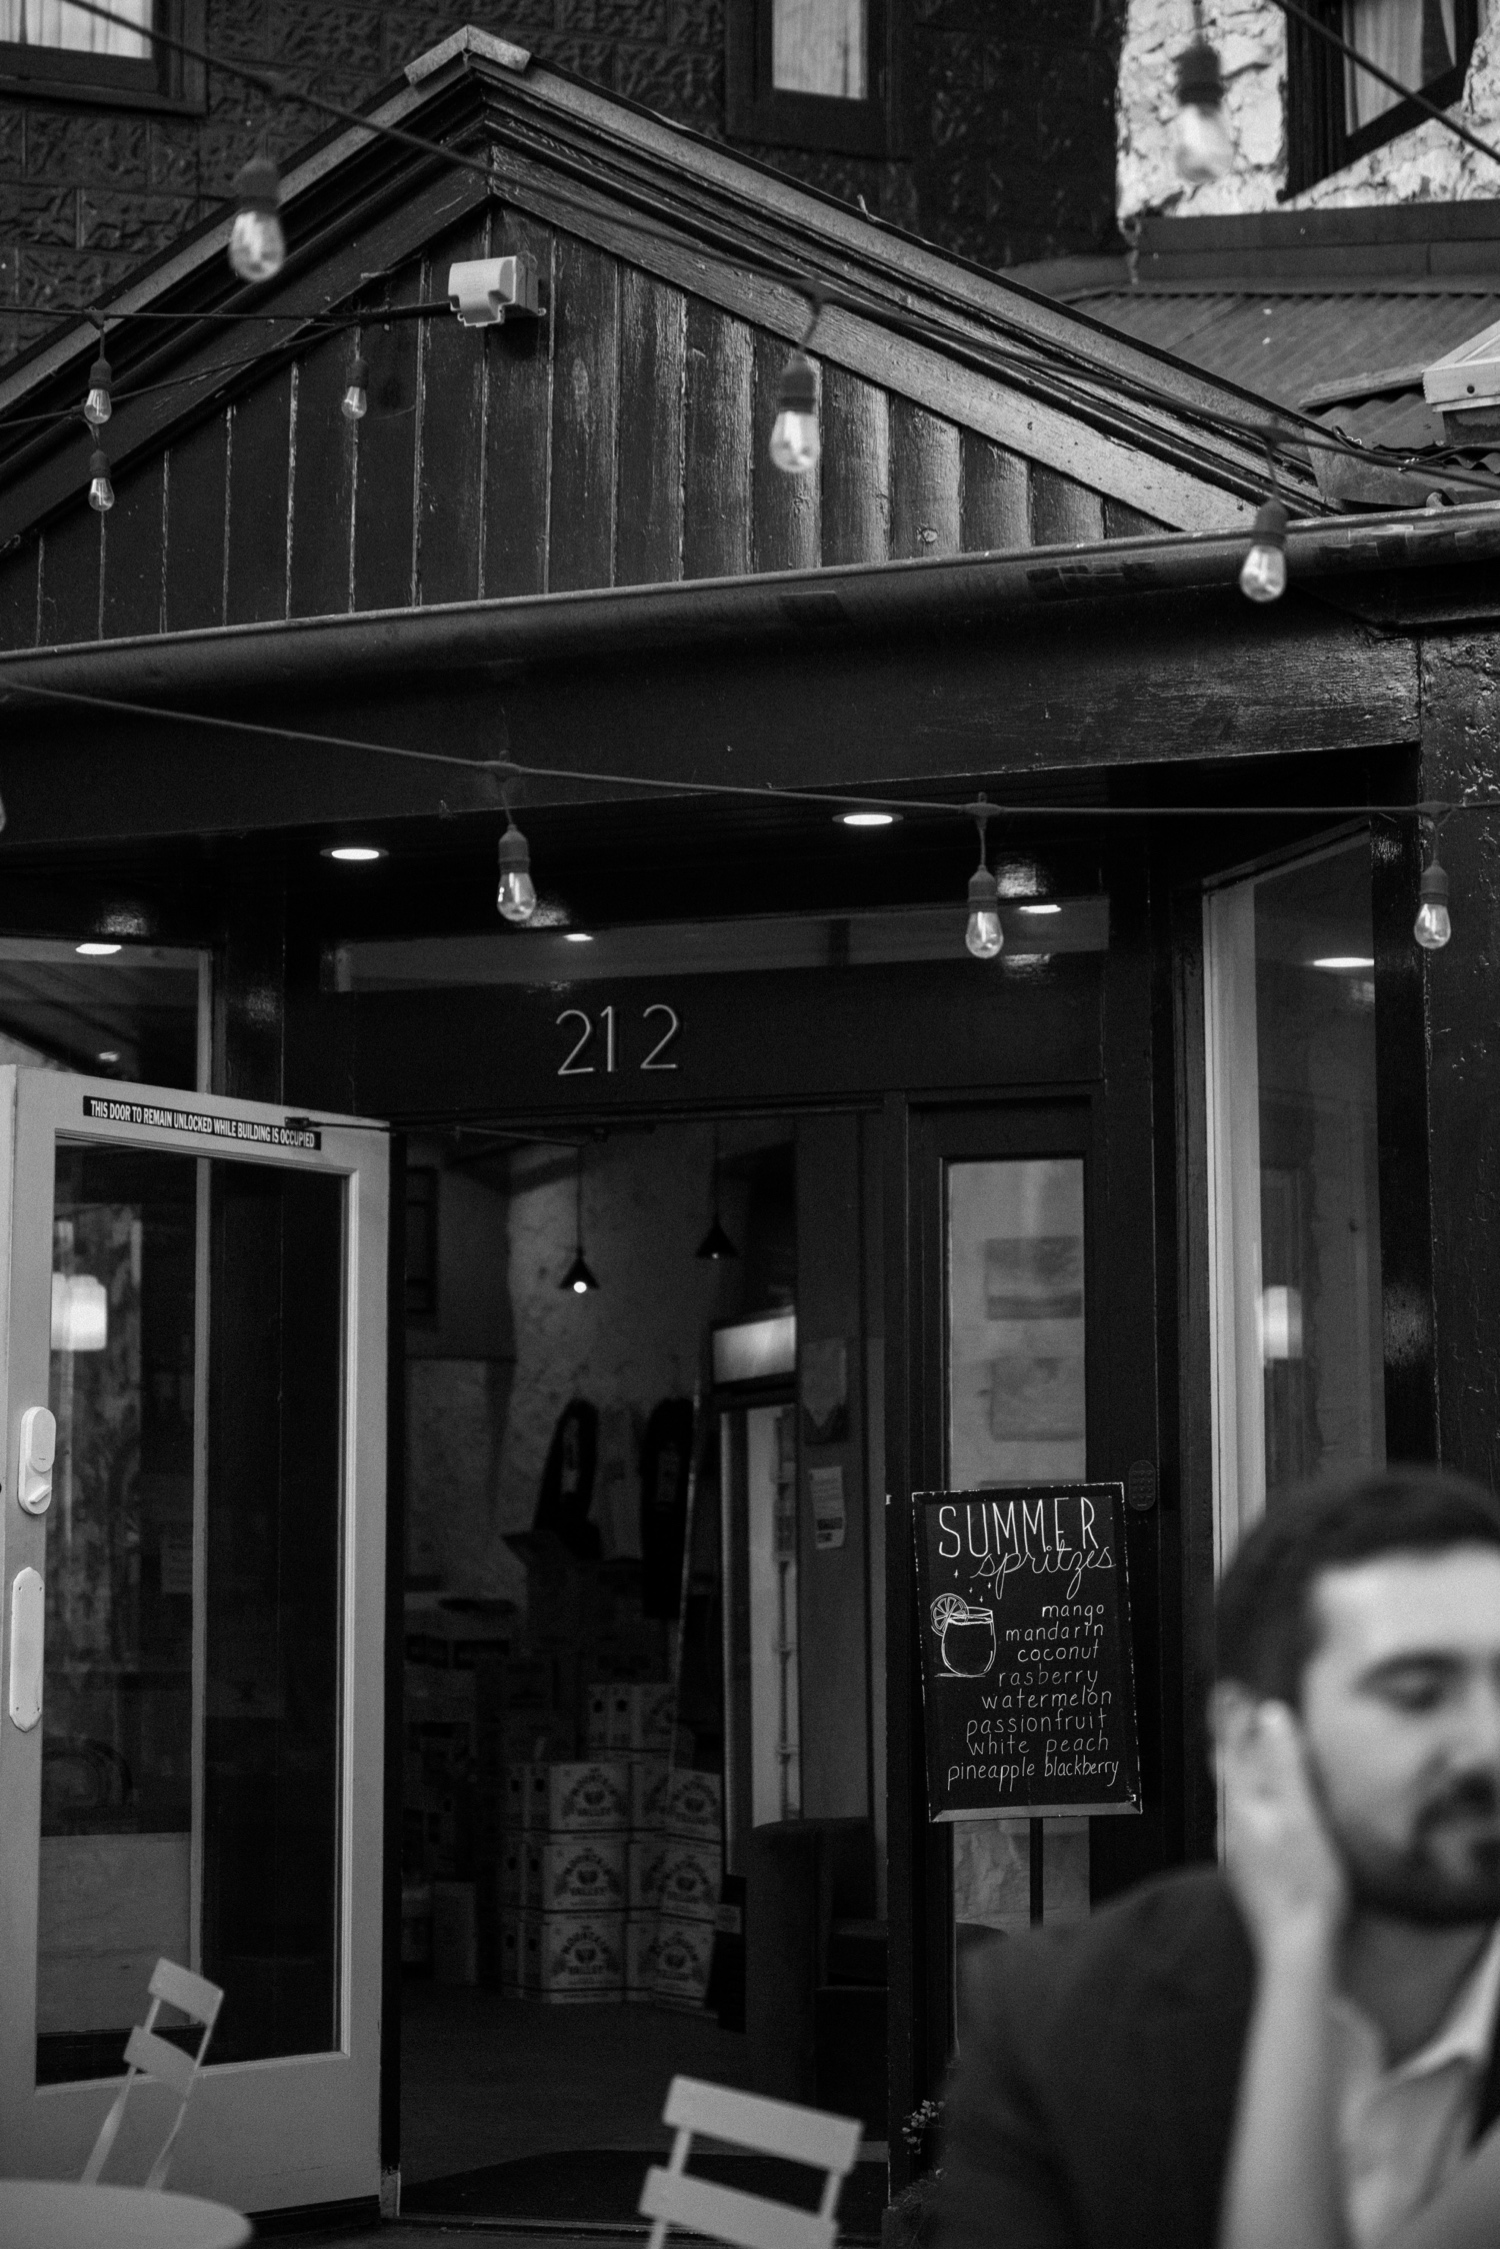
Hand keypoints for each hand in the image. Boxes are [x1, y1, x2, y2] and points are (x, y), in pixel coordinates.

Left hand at [1216, 1695, 1346, 1957]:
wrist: (1296, 1949)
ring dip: (1245, 1774)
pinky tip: (1268, 1814)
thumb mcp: (1302, 1816)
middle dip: (1234, 1744)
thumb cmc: (1306, 1881)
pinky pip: (1245, 1825)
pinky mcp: (1248, 1874)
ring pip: (1234, 1801)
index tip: (1229, 1691)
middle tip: (1239, 1714)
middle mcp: (1228, 1827)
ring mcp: (1236, 1854)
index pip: (1228, 1749)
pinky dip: (1254, 1804)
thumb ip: (1285, 1766)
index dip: (1230, 1720)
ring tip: (1256, 1756)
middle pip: (1227, 1774)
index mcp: (1239, 1806)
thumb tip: (1271, 1714)